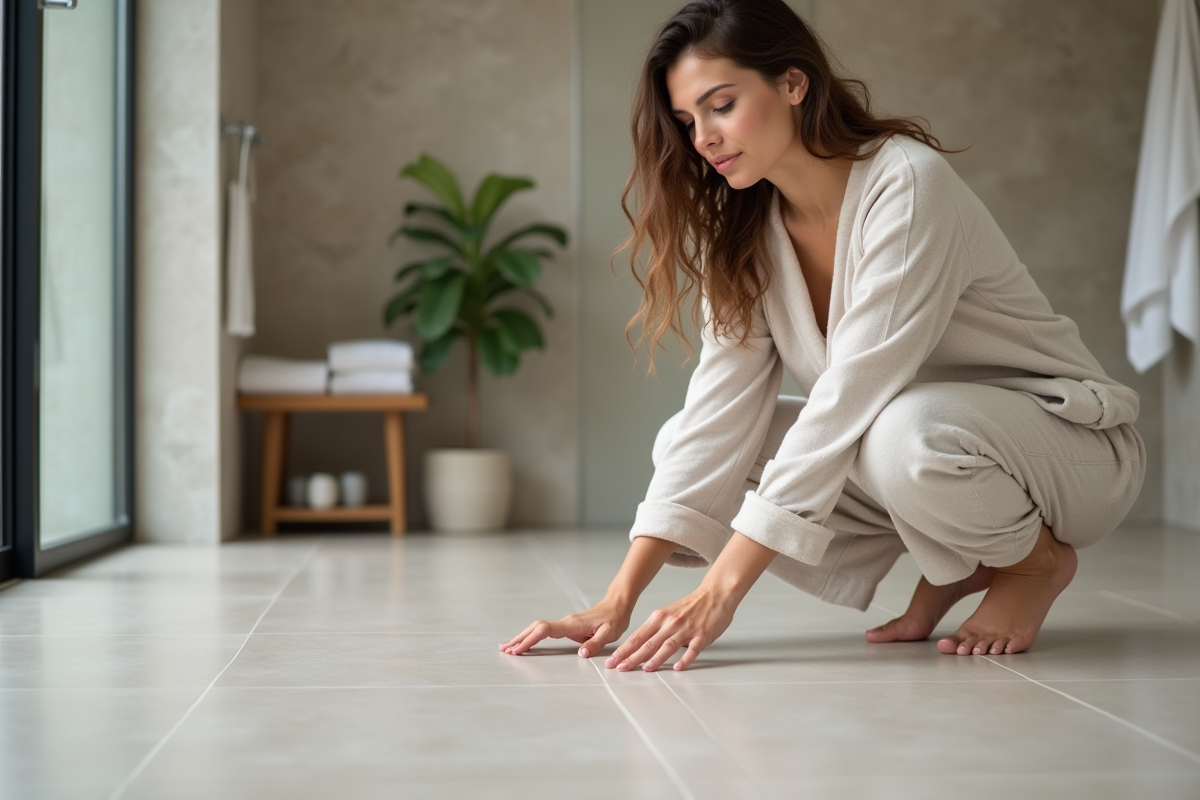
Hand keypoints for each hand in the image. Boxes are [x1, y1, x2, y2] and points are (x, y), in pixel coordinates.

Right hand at [499, 597, 631, 658]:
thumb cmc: (614, 619)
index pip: (545, 630)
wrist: (617, 605)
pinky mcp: (566, 626)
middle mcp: (565, 622)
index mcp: (572, 624)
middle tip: (504, 650)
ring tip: (508, 648)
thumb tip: (581, 653)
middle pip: (535, 628)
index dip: (530, 640)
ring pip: (537, 628)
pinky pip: (544, 631)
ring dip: (523, 637)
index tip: (518, 650)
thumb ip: (595, 643)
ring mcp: (564, 624)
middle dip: (520, 639)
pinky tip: (525, 642)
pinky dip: (532, 636)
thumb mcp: (610, 633)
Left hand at [605, 585, 737, 671]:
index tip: (612, 661)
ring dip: (656, 658)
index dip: (623, 650)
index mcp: (659, 617)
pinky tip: (678, 668)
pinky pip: (693, 649)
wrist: (716, 593)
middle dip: (632, 657)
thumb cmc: (693, 605)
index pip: (637, 637)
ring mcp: (686, 629)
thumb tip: (647, 648)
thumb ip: (659, 629)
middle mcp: (670, 623)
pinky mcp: (702, 635)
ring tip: (645, 669)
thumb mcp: (670, 613)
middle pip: (648, 643)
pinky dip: (685, 659)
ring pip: (667, 646)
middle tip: (620, 668)